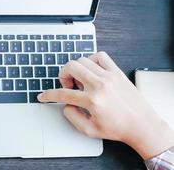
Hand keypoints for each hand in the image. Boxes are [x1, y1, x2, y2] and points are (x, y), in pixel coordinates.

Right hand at [38, 52, 173, 159]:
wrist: (142, 125)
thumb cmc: (118, 129)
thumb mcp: (89, 130)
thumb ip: (72, 117)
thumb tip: (66, 104)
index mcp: (92, 101)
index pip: (62, 94)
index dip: (48, 95)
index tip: (43, 96)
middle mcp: (99, 85)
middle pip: (71, 67)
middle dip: (63, 75)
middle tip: (68, 86)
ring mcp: (109, 76)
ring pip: (83, 60)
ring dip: (76, 69)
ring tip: (81, 80)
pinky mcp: (117, 72)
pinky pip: (101, 56)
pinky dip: (92, 60)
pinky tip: (92, 71)